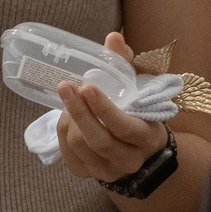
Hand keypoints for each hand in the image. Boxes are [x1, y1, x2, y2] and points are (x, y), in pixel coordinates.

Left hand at [57, 32, 168, 181]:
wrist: (140, 151)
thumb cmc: (136, 112)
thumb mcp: (137, 89)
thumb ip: (124, 64)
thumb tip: (113, 37)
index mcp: (147, 137)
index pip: (124, 127)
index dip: (104, 109)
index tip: (87, 87)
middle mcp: (131, 160)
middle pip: (98, 140)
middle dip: (78, 112)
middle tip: (65, 87)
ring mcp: (109, 171)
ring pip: (80, 146)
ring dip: (69, 121)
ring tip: (68, 101)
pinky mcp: (90, 174)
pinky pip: (68, 155)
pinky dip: (63, 134)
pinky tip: (67, 119)